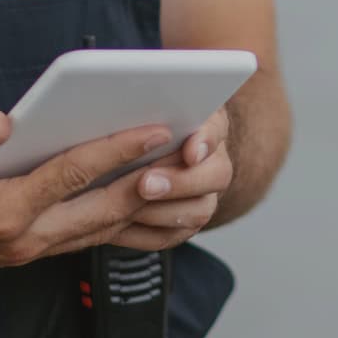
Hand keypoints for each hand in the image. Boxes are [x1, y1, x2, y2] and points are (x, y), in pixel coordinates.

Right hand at [0, 109, 170, 273]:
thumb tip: (0, 122)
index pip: (72, 175)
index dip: (117, 148)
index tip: (154, 127)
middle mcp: (19, 240)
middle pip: (100, 210)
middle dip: (147, 181)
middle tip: (186, 153)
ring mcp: (24, 251)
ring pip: (96, 231)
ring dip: (137, 205)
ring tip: (175, 173)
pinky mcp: (23, 250)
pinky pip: (82, 239)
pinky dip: (114, 221)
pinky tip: (135, 199)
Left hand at [109, 106, 233, 251]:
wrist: (137, 152)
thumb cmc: (139, 124)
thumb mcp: (145, 108)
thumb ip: (146, 109)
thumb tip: (132, 101)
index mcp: (207, 124)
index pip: (217, 128)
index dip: (206, 141)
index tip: (190, 152)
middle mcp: (212, 160)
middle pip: (217, 174)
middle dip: (180, 182)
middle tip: (146, 184)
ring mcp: (203, 194)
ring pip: (199, 211)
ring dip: (162, 211)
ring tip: (129, 207)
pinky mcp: (183, 223)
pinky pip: (172, 235)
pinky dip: (146, 232)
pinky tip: (120, 225)